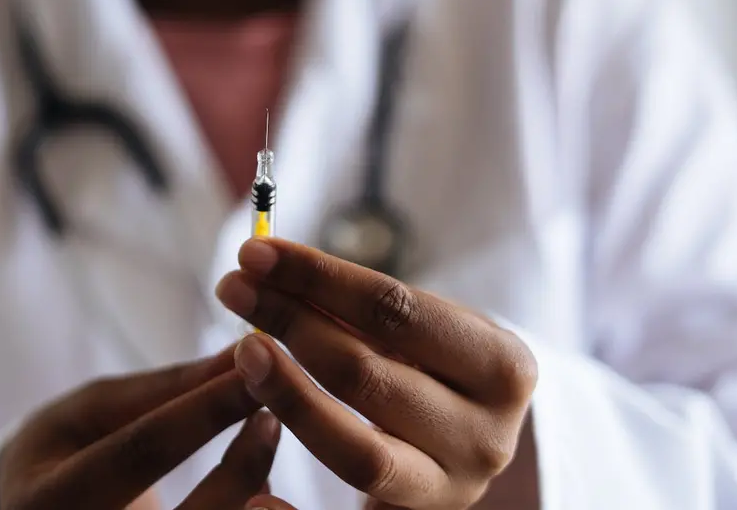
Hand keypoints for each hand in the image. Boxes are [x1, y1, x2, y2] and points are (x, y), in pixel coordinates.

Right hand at [0, 346, 280, 509]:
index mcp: (48, 500)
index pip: (141, 452)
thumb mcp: (96, 410)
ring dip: (253, 499)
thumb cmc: (63, 450)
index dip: (204, 410)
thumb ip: (167, 388)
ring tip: (266, 446)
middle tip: (271, 417)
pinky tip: (256, 488)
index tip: (253, 370)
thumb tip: (242, 352)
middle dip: (240, 469)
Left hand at [216, 239, 537, 508]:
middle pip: (369, 376)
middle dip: (291, 324)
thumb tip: (270, 269)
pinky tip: (256, 497)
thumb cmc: (440, 367)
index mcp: (502, 367)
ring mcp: (454, 490)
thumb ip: (367, 308)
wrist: (476, 440)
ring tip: (242, 351)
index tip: (255, 252)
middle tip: (234, 289)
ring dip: (288, 396)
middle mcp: (487, 436)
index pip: (395, 310)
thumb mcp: (431, 330)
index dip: (317, 278)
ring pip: (359, 454)